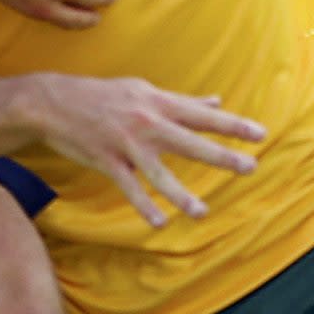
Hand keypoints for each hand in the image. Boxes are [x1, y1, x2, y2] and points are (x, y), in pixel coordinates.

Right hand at [28, 75, 265, 227]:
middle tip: (250, 167)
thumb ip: (182, 101)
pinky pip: (128, 187)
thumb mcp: (143, 90)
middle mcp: (146, 121)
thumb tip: (217, 100)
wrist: (52, 101)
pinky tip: (159, 223)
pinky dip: (143, 205)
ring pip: (158, 172)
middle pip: (189, 141)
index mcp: (158, 102)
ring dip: (180, 194)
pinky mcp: (106, 160)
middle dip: (221, 155)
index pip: (202, 115)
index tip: (261, 134)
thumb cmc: (102, 95)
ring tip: (201, 212)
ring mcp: (125, 143)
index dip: (232, 125)